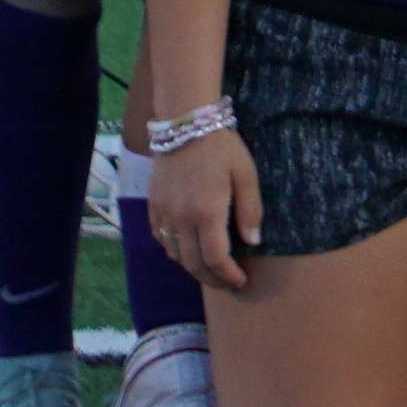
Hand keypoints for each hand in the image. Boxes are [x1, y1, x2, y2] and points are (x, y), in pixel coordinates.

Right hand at [150, 122, 261, 289]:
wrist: (185, 124)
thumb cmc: (221, 147)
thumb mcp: (246, 174)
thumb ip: (250, 210)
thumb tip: (252, 242)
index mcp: (206, 213)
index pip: (215, 260)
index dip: (228, 276)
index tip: (240, 281)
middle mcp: (181, 218)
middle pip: (193, 264)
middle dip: (212, 279)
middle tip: (227, 282)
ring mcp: (163, 213)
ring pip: (174, 255)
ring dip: (192, 268)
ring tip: (210, 269)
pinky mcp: (153, 206)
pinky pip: (160, 238)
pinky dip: (174, 251)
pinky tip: (187, 248)